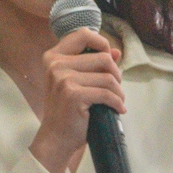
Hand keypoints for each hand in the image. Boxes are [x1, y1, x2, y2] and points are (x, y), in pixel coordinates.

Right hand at [28, 28, 123, 172]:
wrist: (57, 137)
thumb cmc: (68, 110)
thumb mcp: (77, 82)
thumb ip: (94, 64)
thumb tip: (116, 52)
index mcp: (54, 56)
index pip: (83, 34)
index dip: (102, 43)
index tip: (108, 60)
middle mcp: (56, 64)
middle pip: (103, 57)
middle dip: (116, 74)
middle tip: (115, 88)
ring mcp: (63, 79)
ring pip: (108, 77)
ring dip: (119, 91)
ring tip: (117, 101)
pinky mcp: (73, 94)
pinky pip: (107, 93)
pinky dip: (117, 103)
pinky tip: (118, 109)